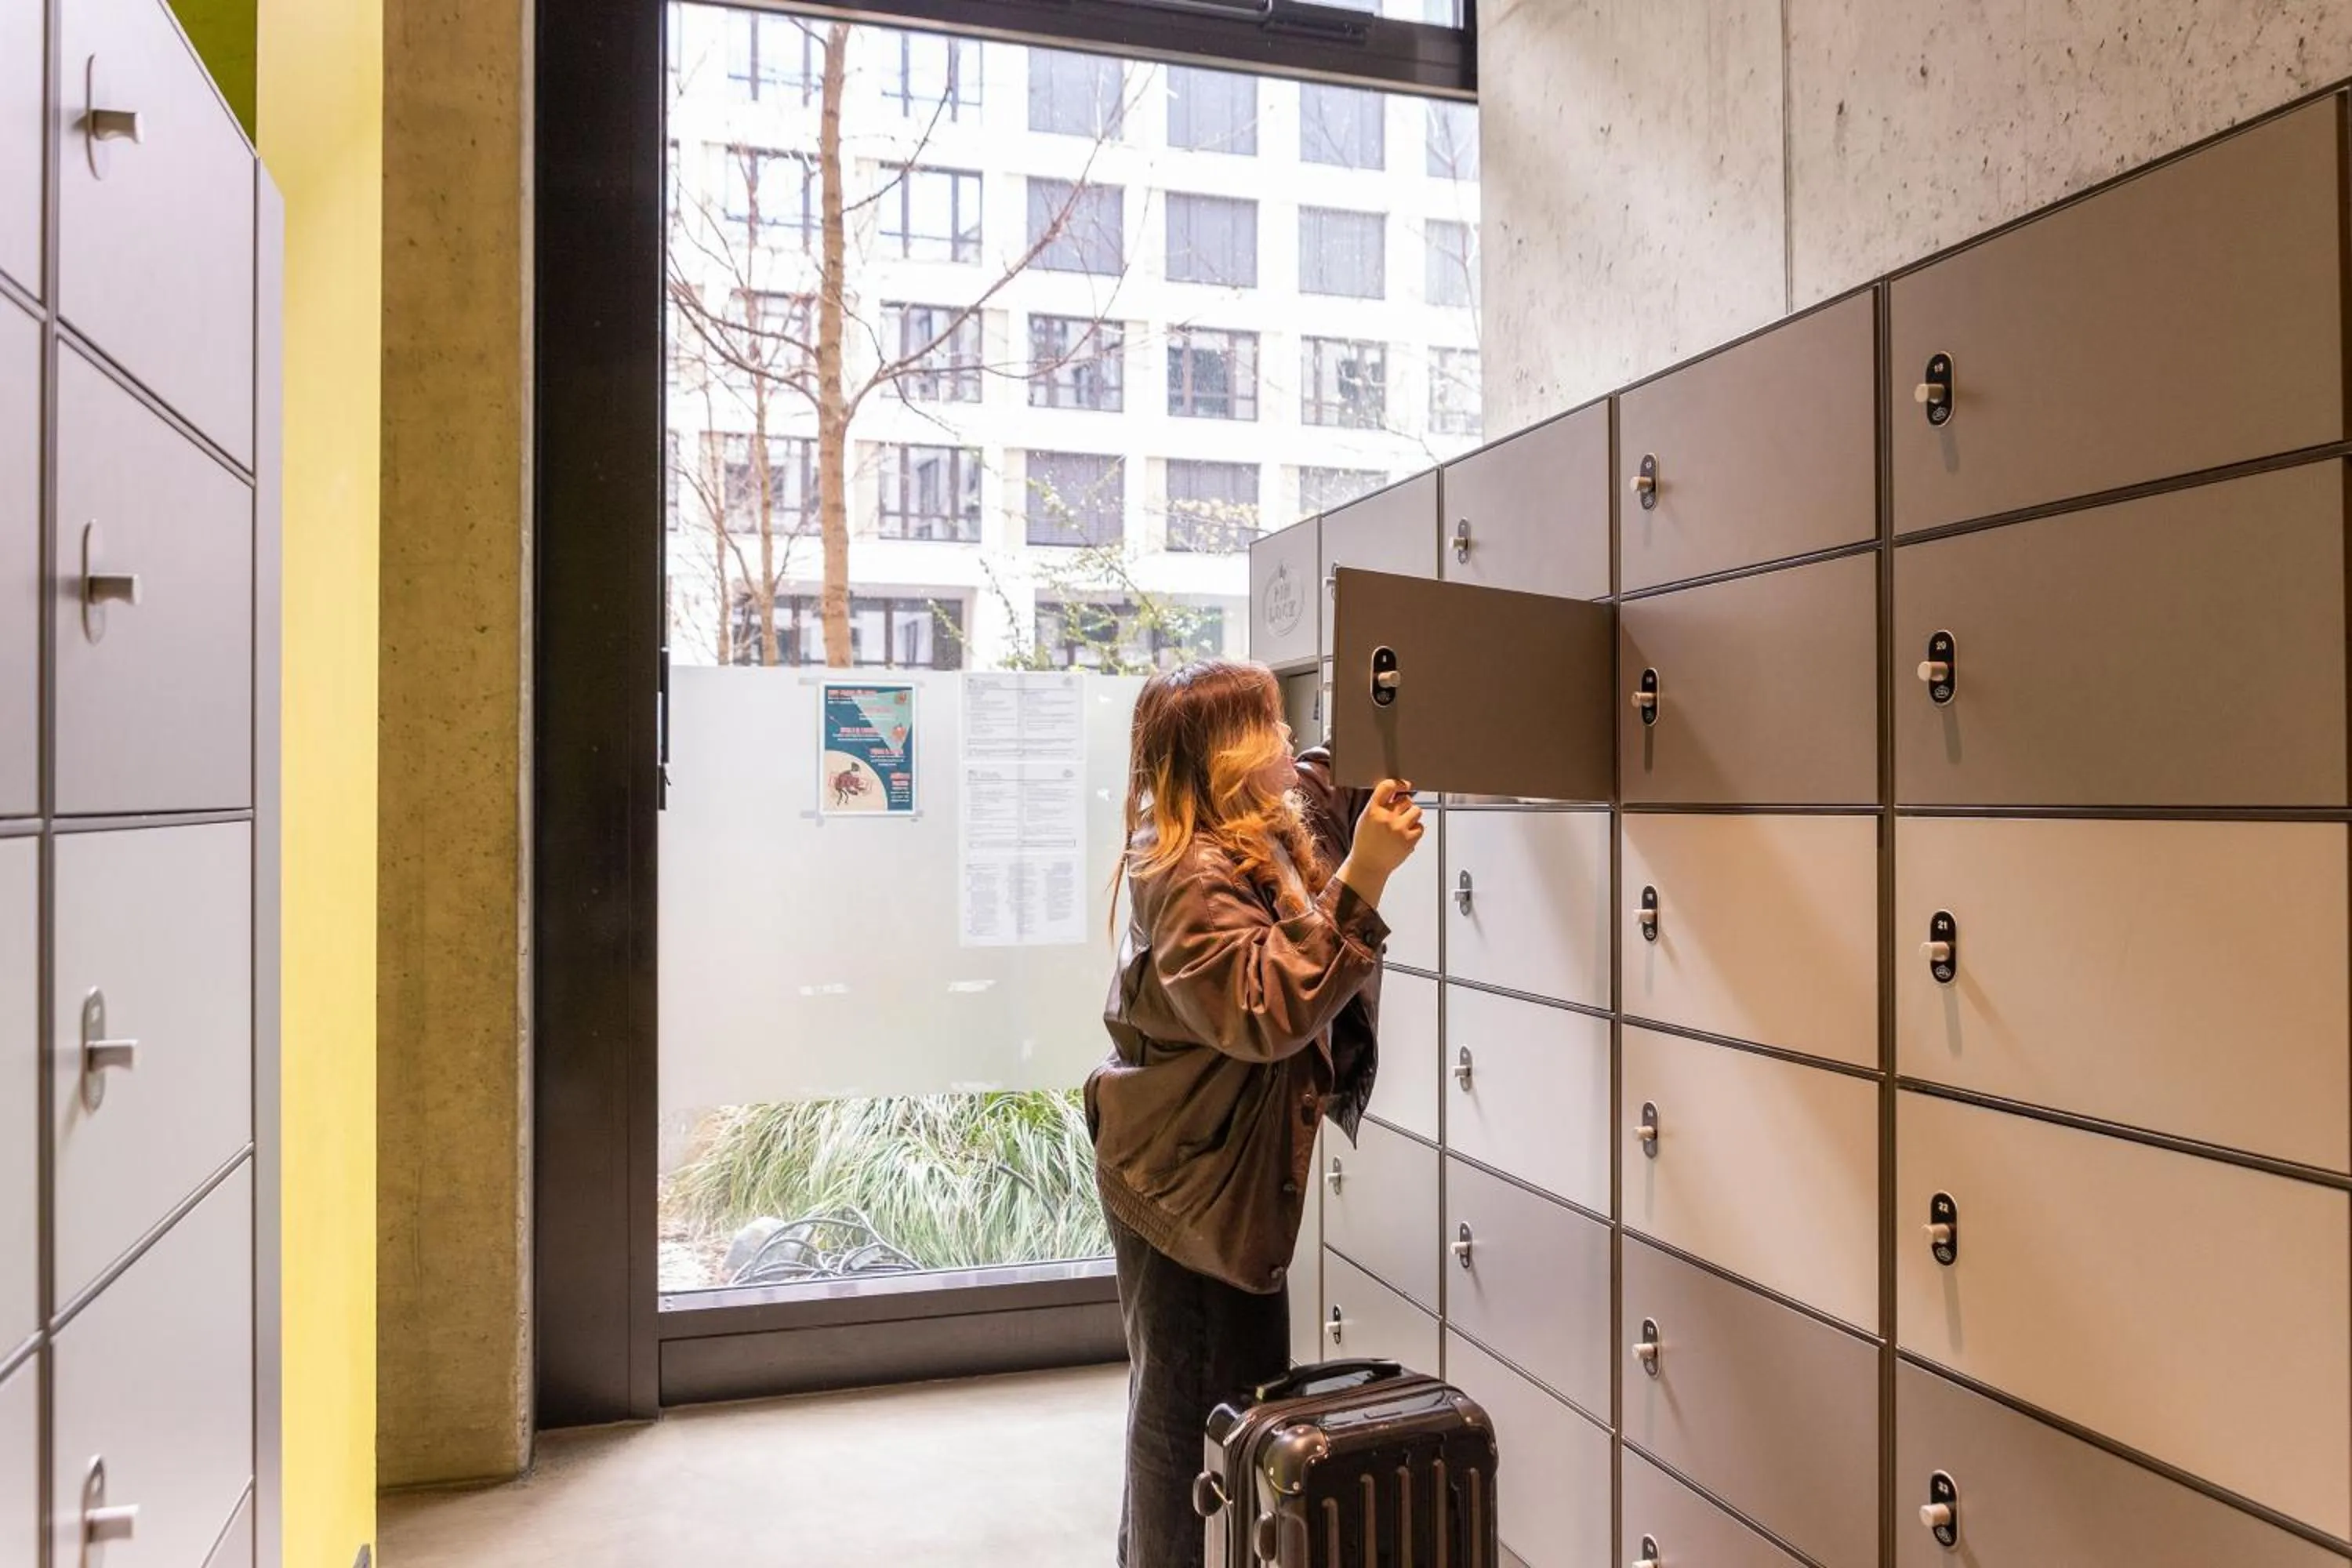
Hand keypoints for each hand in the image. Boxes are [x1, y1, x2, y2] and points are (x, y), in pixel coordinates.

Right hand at [1338, 781, 1423, 902]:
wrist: (1368, 865)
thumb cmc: (1366, 842)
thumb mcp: (1365, 819)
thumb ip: (1379, 805)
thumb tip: (1396, 790)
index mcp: (1372, 811)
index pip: (1387, 786)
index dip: (1398, 783)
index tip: (1404, 785)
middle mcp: (1386, 818)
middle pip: (1406, 799)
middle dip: (1404, 805)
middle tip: (1397, 816)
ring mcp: (1399, 829)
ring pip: (1417, 810)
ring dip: (1412, 816)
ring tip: (1402, 826)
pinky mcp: (1410, 840)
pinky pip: (1421, 826)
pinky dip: (1415, 830)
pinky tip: (1405, 836)